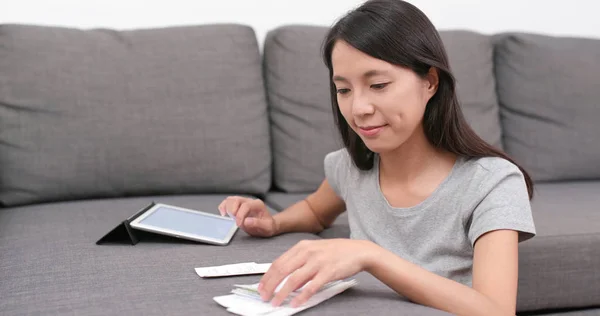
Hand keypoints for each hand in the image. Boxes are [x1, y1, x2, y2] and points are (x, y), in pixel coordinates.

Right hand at [218, 196, 277, 236]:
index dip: (240, 215)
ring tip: (227, 217)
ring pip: (231, 199)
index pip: (246, 205)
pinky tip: (223, 214)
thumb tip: (246, 221)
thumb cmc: (268, 226)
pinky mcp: (237, 206)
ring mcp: (243, 202)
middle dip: (232, 210)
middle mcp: (250, 201)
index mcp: (258, 204)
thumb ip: (257, 224)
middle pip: (236, 200)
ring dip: (226, 208)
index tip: (239, 224)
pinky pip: (228, 202)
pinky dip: (223, 207)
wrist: (268, 225)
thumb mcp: (267, 227)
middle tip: (233, 220)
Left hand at [257, 239, 377, 306]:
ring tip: (276, 302)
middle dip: (270, 285)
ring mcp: (318, 261)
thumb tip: (288, 283)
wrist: (358, 251)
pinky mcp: (328, 271)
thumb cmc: (336, 252)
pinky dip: (302, 296)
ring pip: (294, 279)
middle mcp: (307, 252)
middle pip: (282, 270)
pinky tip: (296, 303)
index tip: (261, 287)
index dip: (267, 276)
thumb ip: (300, 264)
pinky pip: (311, 286)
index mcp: (302, 247)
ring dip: (282, 293)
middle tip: (264, 297)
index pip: (278, 262)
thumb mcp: (315, 252)